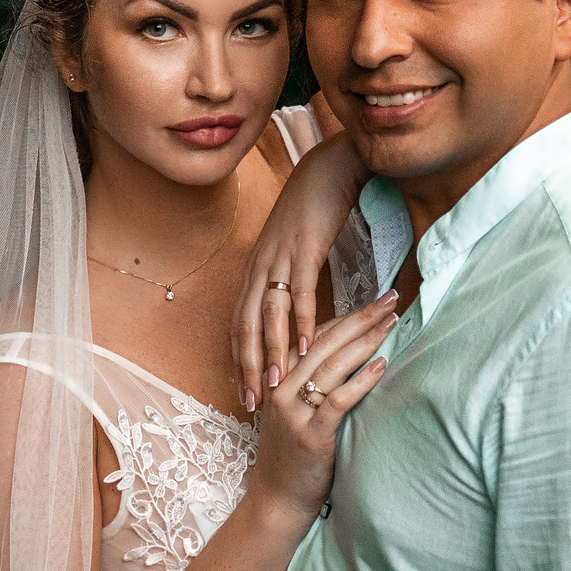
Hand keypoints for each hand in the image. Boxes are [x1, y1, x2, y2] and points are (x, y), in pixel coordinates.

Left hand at [233, 132, 368, 409]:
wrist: (329, 167)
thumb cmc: (316, 210)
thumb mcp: (298, 251)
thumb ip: (296, 281)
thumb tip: (303, 314)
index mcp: (257, 269)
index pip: (240, 323)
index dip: (240, 359)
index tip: (245, 392)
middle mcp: (260, 266)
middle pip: (247, 326)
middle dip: (248, 367)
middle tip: (252, 403)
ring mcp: (279, 258)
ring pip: (269, 314)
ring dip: (271, 352)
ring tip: (275, 385)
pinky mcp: (304, 249)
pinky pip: (300, 293)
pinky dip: (300, 322)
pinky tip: (303, 347)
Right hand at [248, 290, 396, 528]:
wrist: (277, 499)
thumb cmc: (295, 455)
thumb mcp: (298, 412)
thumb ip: (314, 384)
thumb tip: (353, 355)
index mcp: (278, 378)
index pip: (312, 336)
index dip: (345, 315)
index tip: (374, 298)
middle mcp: (281, 389)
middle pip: (324, 342)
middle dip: (360, 318)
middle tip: (390, 298)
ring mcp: (294, 412)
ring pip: (331, 366)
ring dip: (366, 341)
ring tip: (392, 323)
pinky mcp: (311, 435)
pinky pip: (338, 400)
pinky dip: (362, 380)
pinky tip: (382, 365)